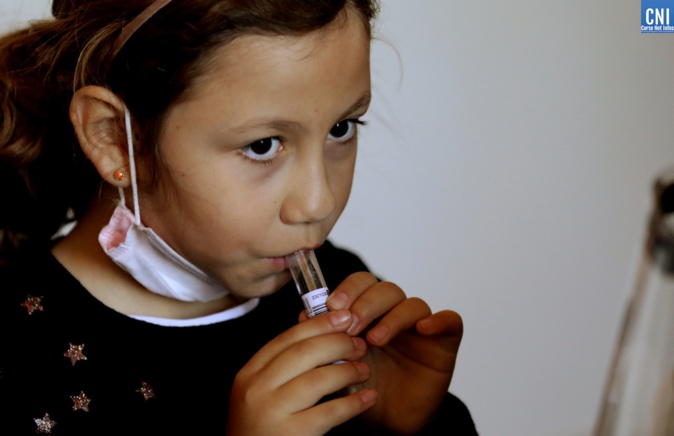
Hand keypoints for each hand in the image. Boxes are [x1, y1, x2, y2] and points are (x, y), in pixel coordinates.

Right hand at [227, 309, 377, 435]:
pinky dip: (353, 403)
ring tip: (364, 369)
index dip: (319, 324)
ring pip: (318, 379)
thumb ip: (285, 364)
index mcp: (249, 374)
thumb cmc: (261, 430)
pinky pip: (329, 412)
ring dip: (347, 371)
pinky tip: (368, 397)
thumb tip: (319, 327)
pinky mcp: (290, 435)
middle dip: (337, 343)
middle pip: (303, 353)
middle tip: (359, 344)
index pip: (286, 338)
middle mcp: (256, 390)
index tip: (343, 316)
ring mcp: (271, 413)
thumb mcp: (262, 393)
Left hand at [321, 272, 463, 434]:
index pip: (361, 284)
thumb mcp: (337, 363)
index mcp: (369, 312)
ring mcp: (420, 326)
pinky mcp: (444, 342)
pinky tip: (424, 329)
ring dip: (392, 317)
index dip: (348, 289)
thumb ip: (324, 338)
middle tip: (350, 324)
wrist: (389, 421)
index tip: (332, 306)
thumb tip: (304, 315)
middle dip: (365, 303)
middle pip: (386, 289)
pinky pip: (450, 321)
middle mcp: (395, 314)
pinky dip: (439, 320)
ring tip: (374, 339)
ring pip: (412, 303)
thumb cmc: (364, 387)